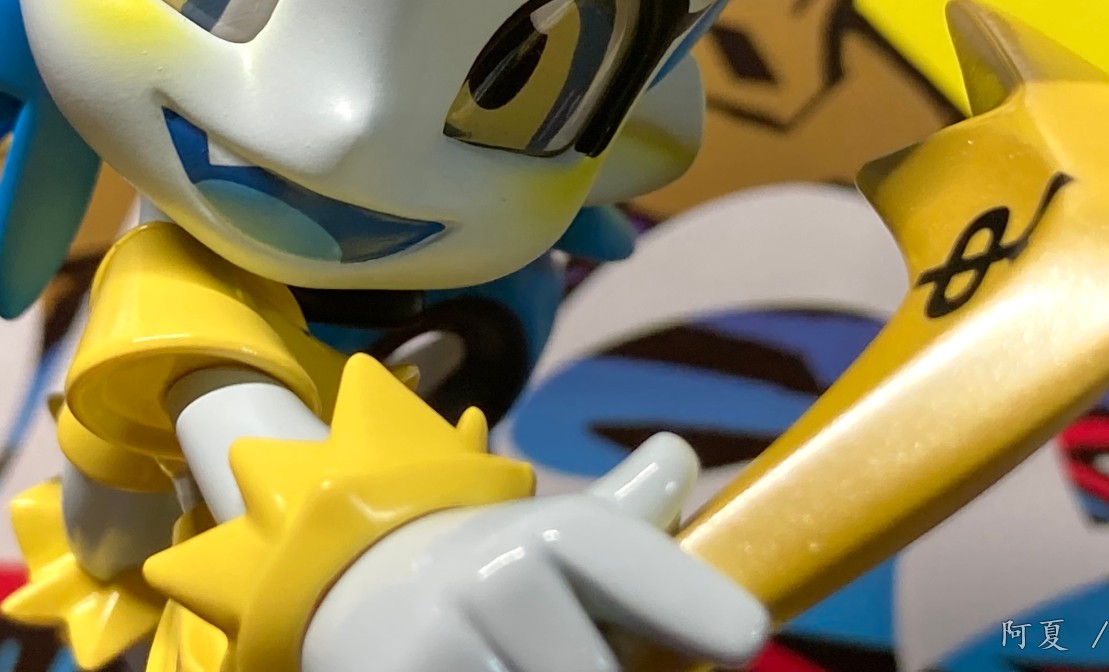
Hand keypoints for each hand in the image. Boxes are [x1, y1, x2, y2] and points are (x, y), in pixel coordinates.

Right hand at [300, 434, 766, 671]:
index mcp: (538, 534)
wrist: (359, 593)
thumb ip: (628, 516)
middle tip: (576, 649)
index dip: (681, 596)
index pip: (607, 551)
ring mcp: (428, 649)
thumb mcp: (558, 540)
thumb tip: (678, 456)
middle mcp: (481, 581)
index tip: (749, 637)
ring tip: (524, 658)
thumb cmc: (501, 577)